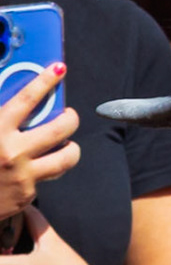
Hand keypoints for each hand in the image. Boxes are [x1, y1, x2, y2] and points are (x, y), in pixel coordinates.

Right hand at [0, 64, 78, 218]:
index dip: (45, 81)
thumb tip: (7, 96)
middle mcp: (12, 152)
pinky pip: (48, 177)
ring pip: (67, 156)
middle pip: (61, 128)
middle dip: (70, 118)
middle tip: (67, 116)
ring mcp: (22, 175)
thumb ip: (0, 116)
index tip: (58, 70)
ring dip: (70, 147)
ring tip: (65, 143)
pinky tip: (37, 166)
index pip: (26, 99)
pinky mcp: (27, 194)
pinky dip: (46, 169)